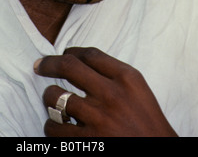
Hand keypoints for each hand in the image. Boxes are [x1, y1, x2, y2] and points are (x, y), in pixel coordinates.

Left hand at [34, 47, 177, 136]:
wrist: (159, 156)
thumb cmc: (147, 124)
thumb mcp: (138, 91)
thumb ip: (114, 75)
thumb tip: (80, 62)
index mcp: (127, 78)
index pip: (90, 54)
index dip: (72, 51)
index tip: (64, 53)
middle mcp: (112, 94)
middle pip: (69, 66)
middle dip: (49, 63)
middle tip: (39, 65)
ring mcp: (99, 119)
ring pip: (55, 97)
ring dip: (49, 99)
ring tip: (53, 103)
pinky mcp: (88, 142)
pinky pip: (54, 128)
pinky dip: (52, 126)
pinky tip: (59, 126)